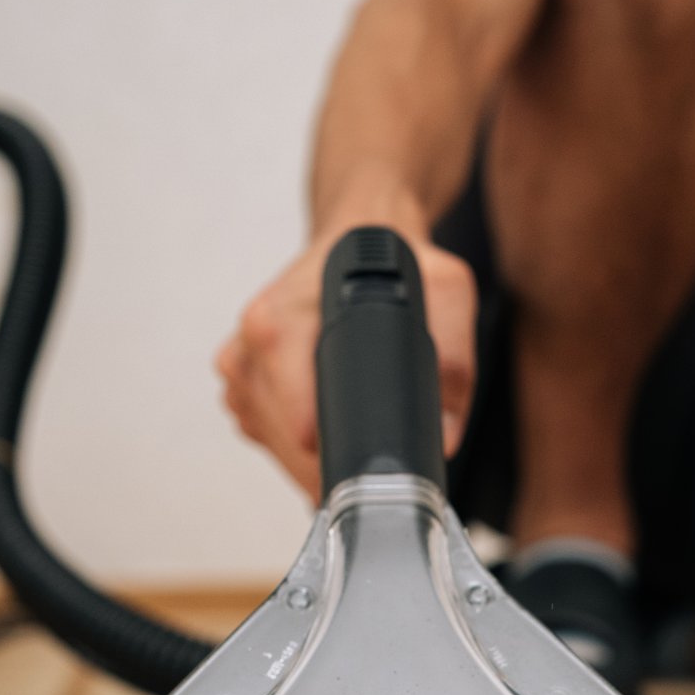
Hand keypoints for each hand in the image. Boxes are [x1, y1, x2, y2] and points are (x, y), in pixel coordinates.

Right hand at [215, 225, 477, 497]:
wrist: (360, 234)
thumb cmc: (396, 262)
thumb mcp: (446, 291)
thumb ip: (454, 361)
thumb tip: (442, 434)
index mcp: (279, 325)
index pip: (299, 427)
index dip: (342, 453)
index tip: (370, 460)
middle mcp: (250, 345)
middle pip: (289, 447)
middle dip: (334, 460)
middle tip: (376, 441)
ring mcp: (240, 366)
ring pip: (276, 448)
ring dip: (315, 456)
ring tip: (353, 421)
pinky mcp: (241, 382)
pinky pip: (267, 435)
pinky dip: (298, 442)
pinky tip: (327, 414)